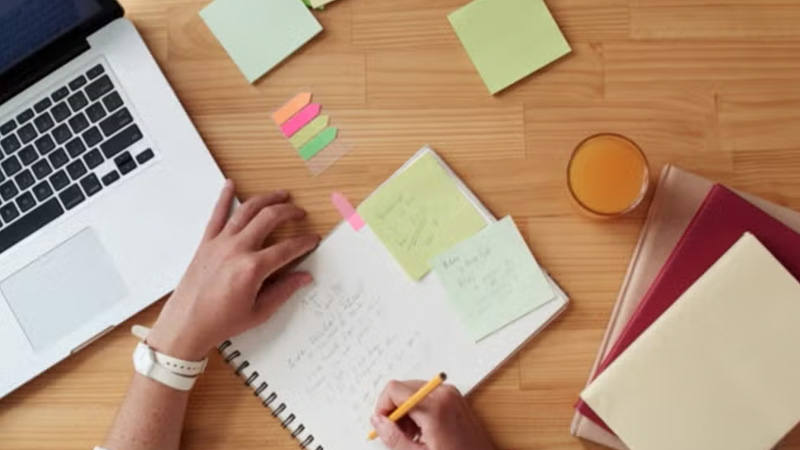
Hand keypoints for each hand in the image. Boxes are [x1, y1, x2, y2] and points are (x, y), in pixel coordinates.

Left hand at [146, 180, 319, 360]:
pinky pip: (216, 215)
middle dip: (289, 211)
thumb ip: (284, 291)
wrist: (185, 325)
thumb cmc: (220, 322)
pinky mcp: (206, 243)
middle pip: (270, 218)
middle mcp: (237, 250)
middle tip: (300, 213)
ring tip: (281, 195)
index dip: (304, 242)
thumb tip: (304, 277)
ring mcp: (220, 243)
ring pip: (247, 210)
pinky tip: (231, 185)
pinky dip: (224, 197)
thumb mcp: (259, 312)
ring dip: (266, 199)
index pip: (288, 248)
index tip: (313, 240)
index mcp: (252, 269)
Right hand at [371, 380, 496, 449]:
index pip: (394, 389)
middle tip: (398, 434)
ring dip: (406, 411)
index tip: (383, 424)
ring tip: (412, 436)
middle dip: (395, 411)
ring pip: (413, 392)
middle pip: (402, 388)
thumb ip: (393, 437)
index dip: (382, 407)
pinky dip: (418, 410)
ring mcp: (450, 393)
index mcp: (433, 406)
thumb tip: (378, 421)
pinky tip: (423, 430)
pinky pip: (426, 395)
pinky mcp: (454, 397)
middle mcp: (443, 393)